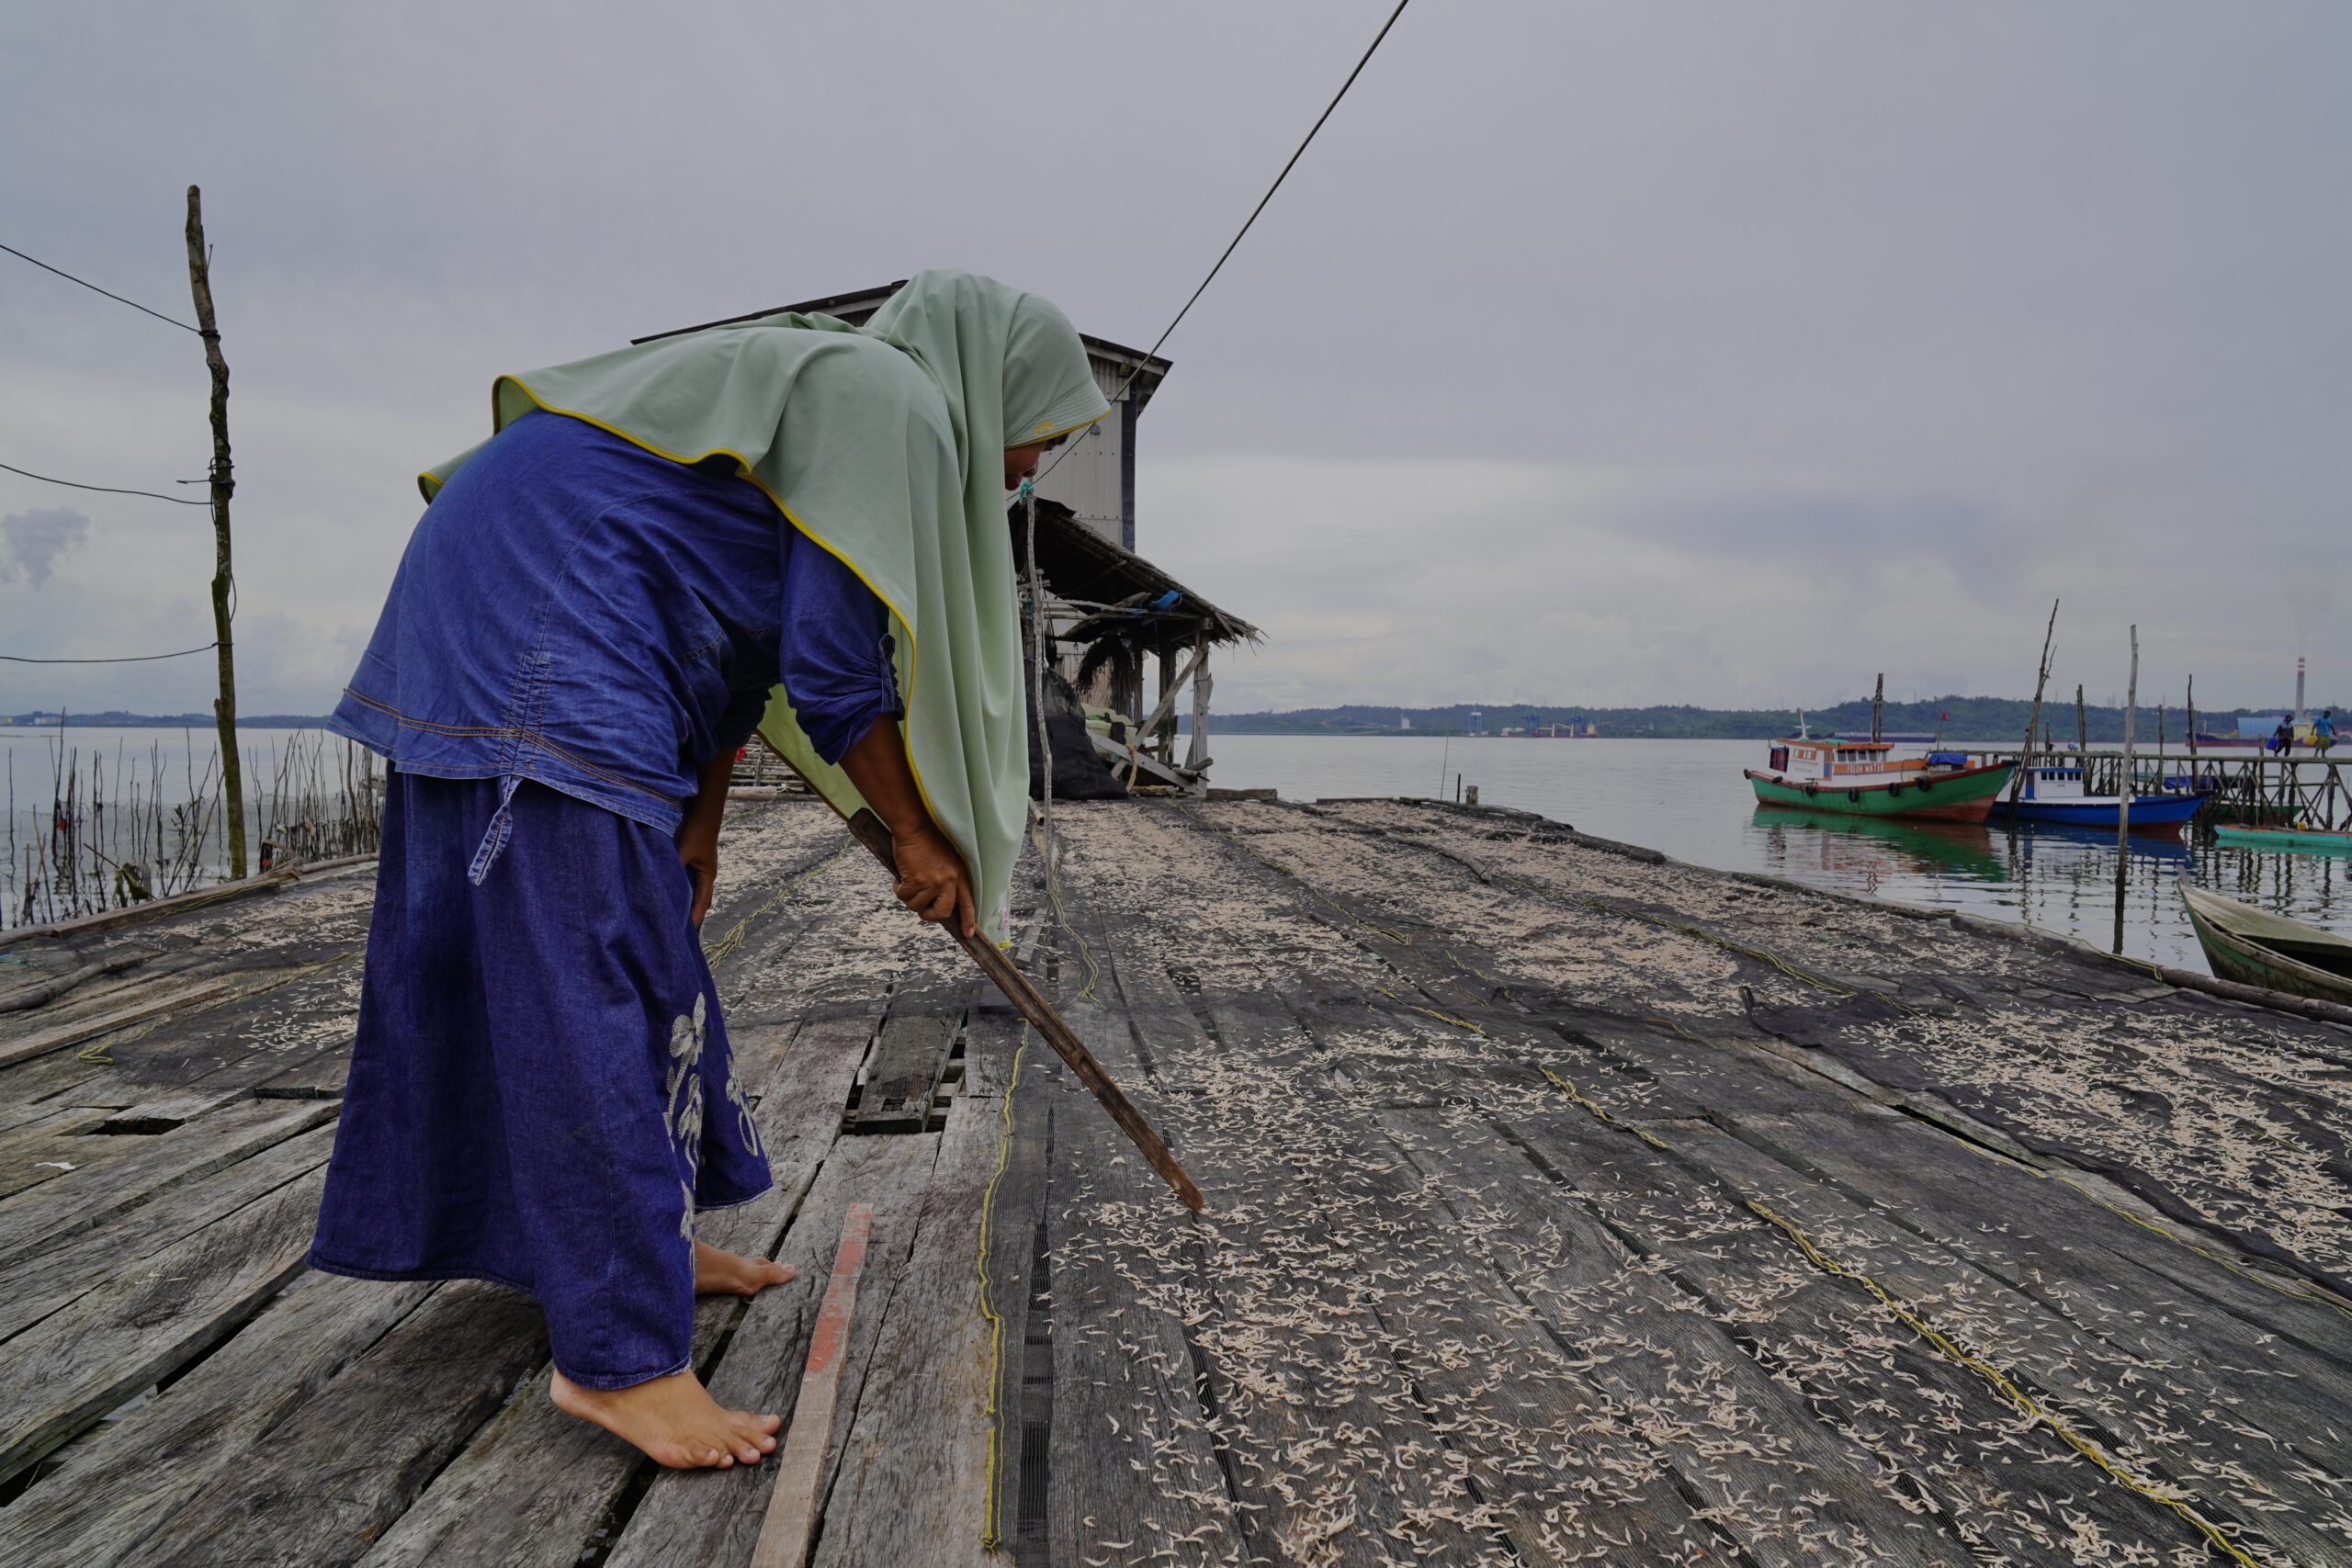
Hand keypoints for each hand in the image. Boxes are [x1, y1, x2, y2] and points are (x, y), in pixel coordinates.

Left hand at [679, 820, 719, 928]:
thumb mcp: (683, 850)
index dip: (694, 919)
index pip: (701, 904)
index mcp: (708, 876)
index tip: (686, 936)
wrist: (704, 812)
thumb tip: (661, 884)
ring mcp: (702, 869)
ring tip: (678, 920)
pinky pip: (690, 884)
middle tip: (683, 934)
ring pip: (696, 894)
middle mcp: (707, 876)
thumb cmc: (697, 830)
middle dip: (693, 917)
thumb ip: (674, 867)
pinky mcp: (695, 863)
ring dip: (689, 906)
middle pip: (701, 903)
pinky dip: (684, 893)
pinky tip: (674, 896)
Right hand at [890, 824, 976, 938]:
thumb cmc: (926, 841)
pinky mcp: (917, 880)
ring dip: (909, 897)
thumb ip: (946, 880)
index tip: (967, 934)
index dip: (968, 920)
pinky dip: (898, 888)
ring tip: (907, 881)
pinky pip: (904, 896)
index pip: (968, 902)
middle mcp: (949, 880)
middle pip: (941, 913)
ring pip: (917, 906)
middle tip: (920, 908)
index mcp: (960, 875)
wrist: (914, 826)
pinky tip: (900, 877)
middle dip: (928, 915)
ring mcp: (934, 881)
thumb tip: (935, 902)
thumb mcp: (946, 860)